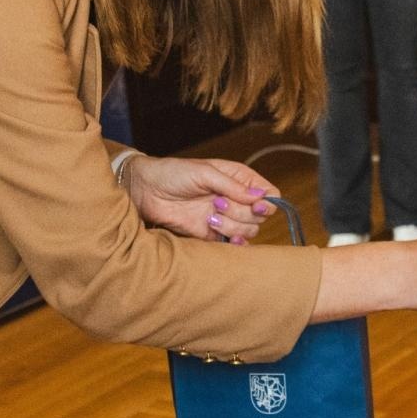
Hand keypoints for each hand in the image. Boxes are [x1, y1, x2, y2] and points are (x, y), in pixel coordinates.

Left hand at [124, 156, 277, 243]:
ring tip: (209, 216)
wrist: (147, 191)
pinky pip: (234, 244)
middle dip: (242, 213)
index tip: (256, 205)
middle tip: (217, 203)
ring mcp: (225, 217)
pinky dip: (232, 243)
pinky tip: (219, 234)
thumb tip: (260, 197)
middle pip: (260, 215)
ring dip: (231, 225)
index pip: (269, 193)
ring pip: (248, 230)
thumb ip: (233, 186)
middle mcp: (236, 199)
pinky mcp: (213, 234)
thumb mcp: (205, 173)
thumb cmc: (174, 173)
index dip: (268, 202)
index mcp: (239, 179)